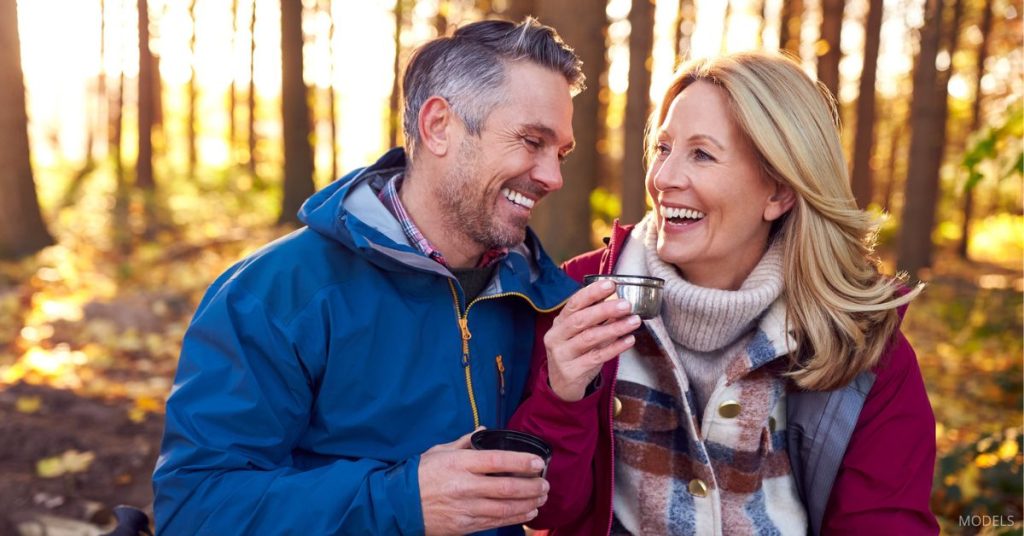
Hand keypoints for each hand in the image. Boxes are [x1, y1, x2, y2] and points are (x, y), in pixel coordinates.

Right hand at [419, 429, 548, 535]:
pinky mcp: (464, 526)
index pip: (497, 460)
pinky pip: (495, 522)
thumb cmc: (420, 475)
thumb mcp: (439, 451)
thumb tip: (483, 431)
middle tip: (545, 484)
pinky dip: (515, 518)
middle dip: (531, 486)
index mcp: (459, 463)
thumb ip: (464, 442)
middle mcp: (465, 486)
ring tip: (541, 498)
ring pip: (505, 508)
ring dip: (528, 503)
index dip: (521, 461)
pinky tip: (527, 512)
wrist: (398, 505)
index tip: (538, 462)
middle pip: (506, 487)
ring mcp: (465, 508)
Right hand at [544, 279, 638, 401]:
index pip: (574, 303)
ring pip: (589, 338)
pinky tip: (629, 340)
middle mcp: (556, 337)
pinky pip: (596, 357)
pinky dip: (615, 348)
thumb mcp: (580, 335)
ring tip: (634, 321)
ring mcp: (562, 355)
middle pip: (581, 320)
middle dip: (605, 310)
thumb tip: (620, 302)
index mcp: (559, 323)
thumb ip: (596, 321)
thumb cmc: (575, 354)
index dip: (592, 293)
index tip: (610, 284)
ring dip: (614, 328)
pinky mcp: (572, 371)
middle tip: (626, 304)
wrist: (561, 386)